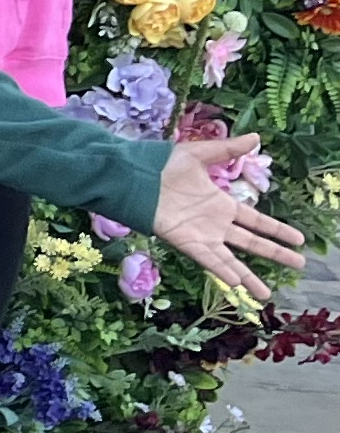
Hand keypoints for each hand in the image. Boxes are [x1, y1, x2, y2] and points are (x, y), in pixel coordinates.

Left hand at [153, 136, 307, 305]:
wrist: (132, 175)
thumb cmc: (162, 164)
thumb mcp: (199, 154)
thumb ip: (227, 150)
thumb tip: (257, 137)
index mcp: (221, 205)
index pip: (257, 221)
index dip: (277, 230)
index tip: (299, 239)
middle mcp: (215, 224)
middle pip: (251, 243)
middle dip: (275, 254)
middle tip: (300, 265)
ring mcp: (201, 236)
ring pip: (231, 261)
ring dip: (248, 278)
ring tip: (266, 295)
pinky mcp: (185, 242)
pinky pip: (208, 260)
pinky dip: (222, 271)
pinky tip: (237, 284)